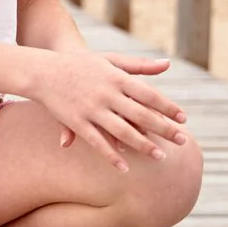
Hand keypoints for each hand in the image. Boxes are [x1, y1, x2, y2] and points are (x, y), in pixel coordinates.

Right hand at [24, 51, 187, 172]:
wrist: (43, 71)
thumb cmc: (81, 64)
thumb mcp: (110, 60)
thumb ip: (139, 65)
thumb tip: (168, 64)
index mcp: (116, 77)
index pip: (149, 94)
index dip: (168, 107)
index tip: (183, 120)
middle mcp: (106, 94)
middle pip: (141, 115)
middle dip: (164, 129)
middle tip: (182, 141)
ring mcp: (91, 109)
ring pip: (122, 131)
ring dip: (143, 145)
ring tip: (160, 157)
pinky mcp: (77, 122)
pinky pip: (97, 142)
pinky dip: (111, 155)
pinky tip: (124, 167)